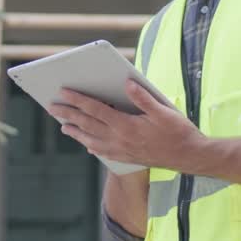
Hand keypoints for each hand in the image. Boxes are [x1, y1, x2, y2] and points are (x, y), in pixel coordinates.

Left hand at [50, 80, 204, 171]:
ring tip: (63, 125)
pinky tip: (86, 144)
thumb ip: (143, 97)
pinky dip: (91, 145)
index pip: (96, 110)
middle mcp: (120, 139)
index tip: (64, 92)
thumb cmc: (178, 131)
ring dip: (76, 131)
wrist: (188, 157)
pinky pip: (103, 151)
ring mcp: (122, 151)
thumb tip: (127, 83)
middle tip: (52, 107)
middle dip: (69, 114)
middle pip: (88, 124)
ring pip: (92, 140)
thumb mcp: (163, 110)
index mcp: (126, 125)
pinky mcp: (127, 157)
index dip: (78, 100)